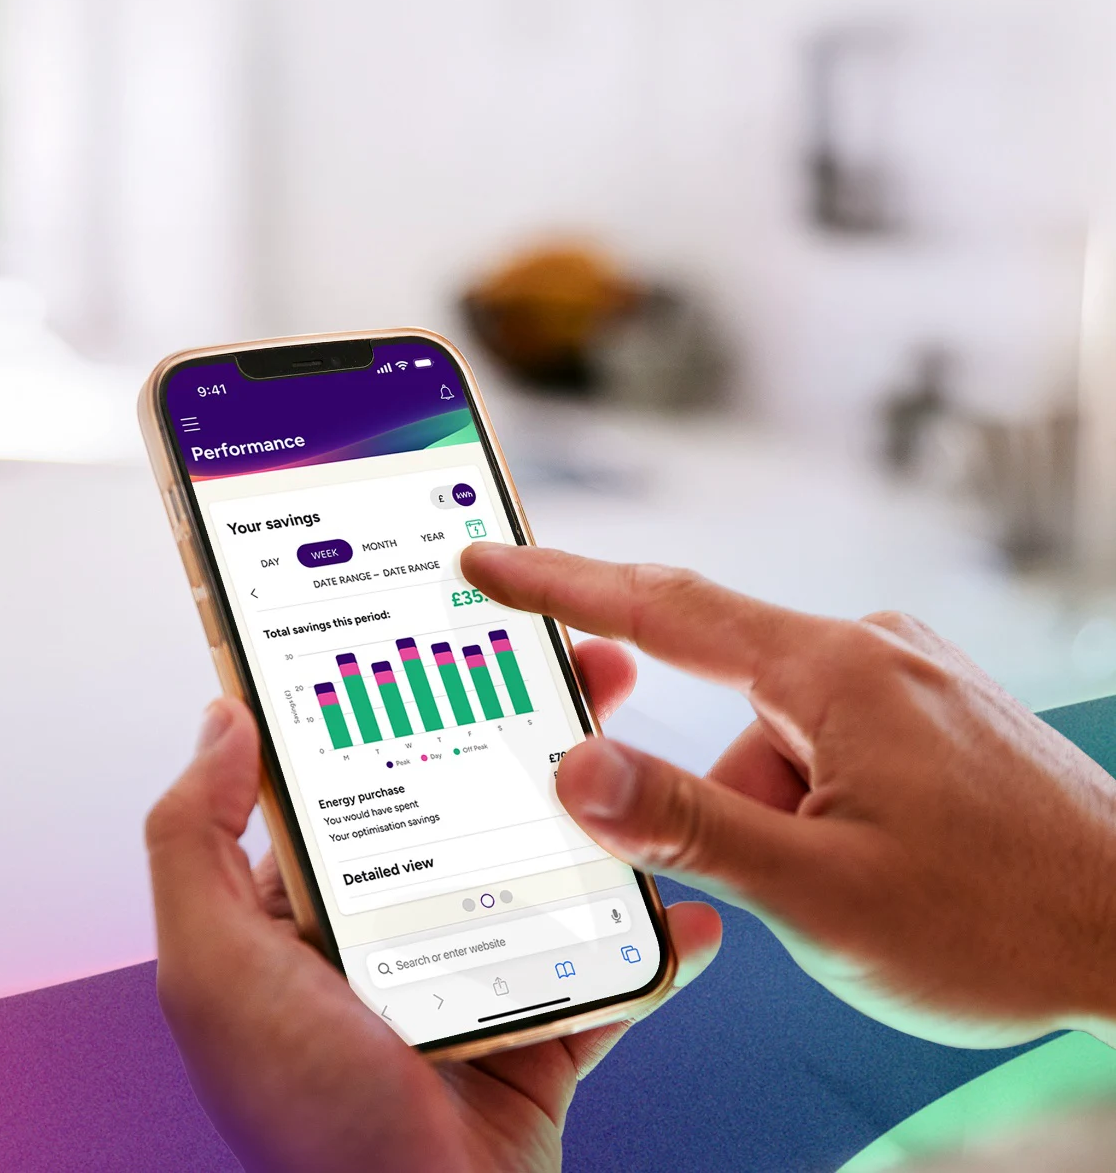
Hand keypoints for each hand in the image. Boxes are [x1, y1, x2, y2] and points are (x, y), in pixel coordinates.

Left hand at [146, 641, 719, 1172]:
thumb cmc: (307, 1122)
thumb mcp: (213, 971)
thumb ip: (192, 842)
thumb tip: (221, 716)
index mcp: (307, 910)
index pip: (354, 771)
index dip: (401, 693)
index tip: (453, 627)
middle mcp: (389, 934)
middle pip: (470, 799)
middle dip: (529, 729)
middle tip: (583, 669)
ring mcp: (473, 979)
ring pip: (548, 865)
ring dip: (601, 811)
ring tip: (643, 760)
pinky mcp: (543, 1032)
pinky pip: (609, 973)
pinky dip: (654, 944)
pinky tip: (685, 907)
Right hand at [461, 542, 1115, 1048]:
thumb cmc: (1000, 922)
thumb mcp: (821, 893)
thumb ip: (688, 824)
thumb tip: (575, 768)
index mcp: (833, 668)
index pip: (663, 605)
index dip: (559, 584)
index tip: (484, 562)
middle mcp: (873, 648)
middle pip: (729, 705)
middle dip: (723, 799)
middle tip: (783, 881)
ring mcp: (913, 678)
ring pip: (785, 742)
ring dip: (784, 822)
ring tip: (864, 902)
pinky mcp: (939, 715)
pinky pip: (838, 749)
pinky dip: (827, 813)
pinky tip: (889, 878)